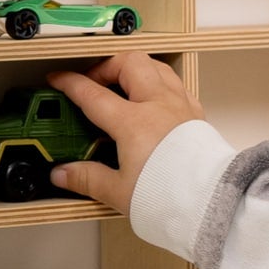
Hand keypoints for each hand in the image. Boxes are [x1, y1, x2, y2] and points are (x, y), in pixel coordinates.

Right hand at [47, 53, 202, 214]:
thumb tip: (61, 174)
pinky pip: (177, 84)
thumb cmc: (169, 197)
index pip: (93, 94)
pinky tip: (155, 98)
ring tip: (123, 82)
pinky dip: (160, 83)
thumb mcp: (119, 192)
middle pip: (129, 63)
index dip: (70, 83)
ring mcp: (180, 106)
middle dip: (107, 66)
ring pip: (157, 66)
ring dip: (136, 67)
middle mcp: (157, 106)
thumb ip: (87, 178)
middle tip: (95, 81)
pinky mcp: (196, 115)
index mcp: (133, 123)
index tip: (57, 79)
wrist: (211, 204)